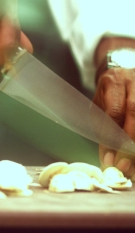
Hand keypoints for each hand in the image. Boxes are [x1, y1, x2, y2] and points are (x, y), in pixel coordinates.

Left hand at [94, 37, 134, 179]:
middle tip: (126, 166)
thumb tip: (107, 158)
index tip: (109, 159)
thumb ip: (103, 126)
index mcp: (113, 82)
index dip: (111, 137)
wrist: (124, 67)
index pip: (113, 112)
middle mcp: (134, 81)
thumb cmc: (109, 91)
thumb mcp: (99, 103)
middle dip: (130, 142)